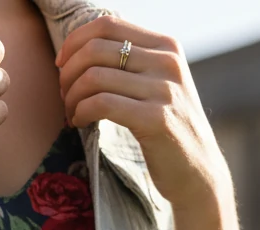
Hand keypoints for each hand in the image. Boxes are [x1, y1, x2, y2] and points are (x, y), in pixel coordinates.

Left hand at [55, 13, 229, 212]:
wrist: (198, 174)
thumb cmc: (169, 132)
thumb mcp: (158, 86)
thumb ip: (134, 64)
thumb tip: (85, 49)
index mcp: (166, 46)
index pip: (107, 24)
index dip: (75, 41)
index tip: (61, 65)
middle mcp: (167, 62)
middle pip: (96, 49)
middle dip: (69, 72)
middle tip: (64, 95)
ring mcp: (164, 90)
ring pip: (95, 76)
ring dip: (72, 96)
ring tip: (72, 113)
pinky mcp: (156, 119)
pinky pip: (101, 104)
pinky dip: (81, 112)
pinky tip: (80, 123)